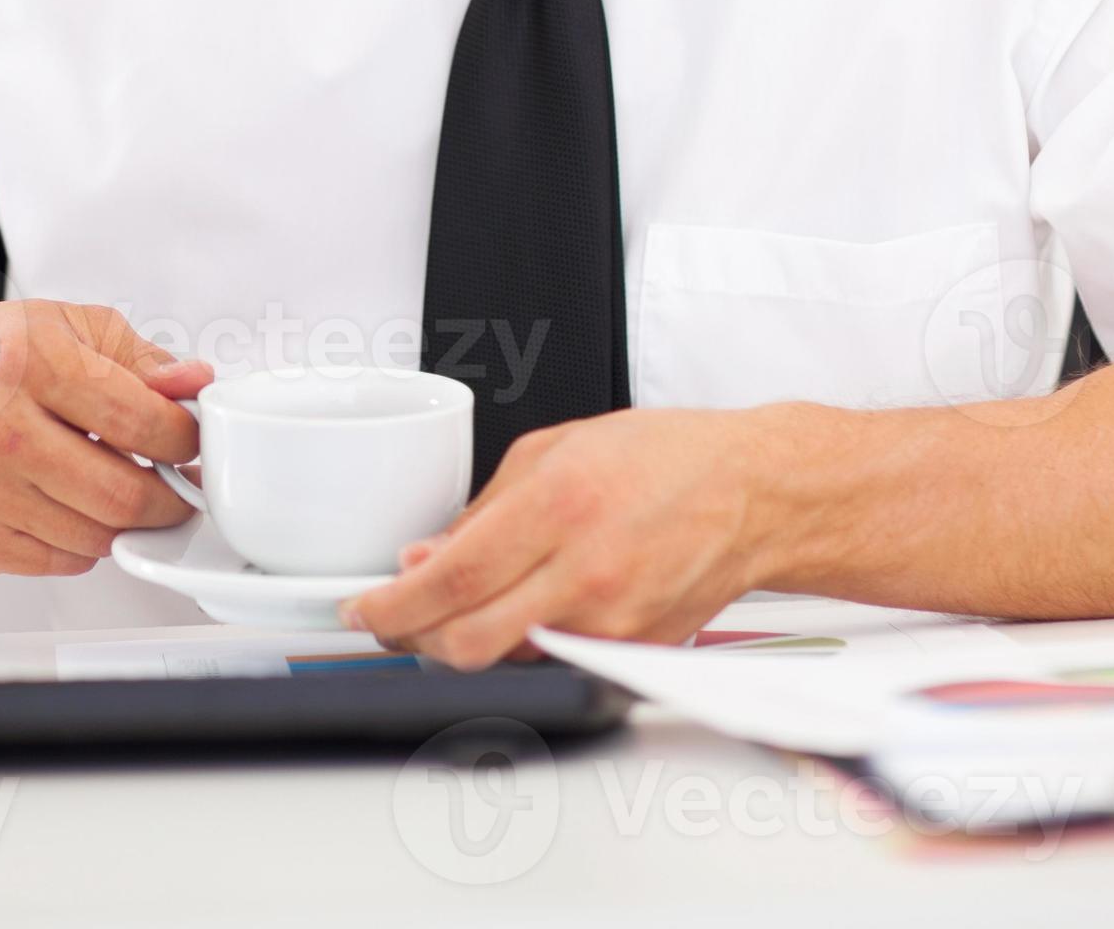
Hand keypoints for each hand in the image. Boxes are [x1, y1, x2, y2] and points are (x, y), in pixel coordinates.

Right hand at [0, 298, 209, 576]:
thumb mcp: (69, 326)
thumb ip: (142, 358)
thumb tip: (193, 384)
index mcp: (29, 365)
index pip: (139, 422)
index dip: (185, 440)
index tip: (191, 442)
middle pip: (121, 496)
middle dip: (170, 498)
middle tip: (178, 485)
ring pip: (95, 539)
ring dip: (125, 521)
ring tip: (121, 486)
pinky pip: (59, 561)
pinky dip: (82, 541)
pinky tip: (73, 503)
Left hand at [340, 408, 777, 667]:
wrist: (753, 494)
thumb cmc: (663, 460)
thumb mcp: (553, 451)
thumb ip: (480, 511)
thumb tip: (423, 556)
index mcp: (559, 507)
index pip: (451, 581)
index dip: (391, 605)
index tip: (360, 609)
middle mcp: (587, 573)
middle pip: (468, 642)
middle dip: (410, 639)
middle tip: (389, 620)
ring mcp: (614, 623)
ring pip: (505, 661)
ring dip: (462, 643)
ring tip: (450, 609)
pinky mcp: (635, 653)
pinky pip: (552, 663)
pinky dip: (518, 647)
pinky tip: (512, 615)